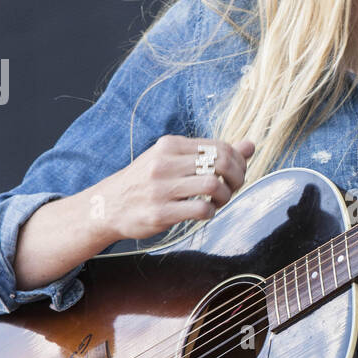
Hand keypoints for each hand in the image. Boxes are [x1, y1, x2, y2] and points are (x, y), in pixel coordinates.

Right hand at [96, 134, 254, 241]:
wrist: (107, 205)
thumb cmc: (146, 182)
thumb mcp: (174, 159)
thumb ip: (211, 153)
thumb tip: (250, 145)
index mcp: (170, 145)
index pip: (219, 147)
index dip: (237, 162)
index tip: (235, 174)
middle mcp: (165, 162)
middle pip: (220, 163)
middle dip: (236, 178)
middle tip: (232, 188)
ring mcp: (161, 188)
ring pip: (213, 185)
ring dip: (225, 196)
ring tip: (218, 201)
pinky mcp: (160, 212)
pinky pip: (201, 210)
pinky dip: (211, 212)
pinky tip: (204, 212)